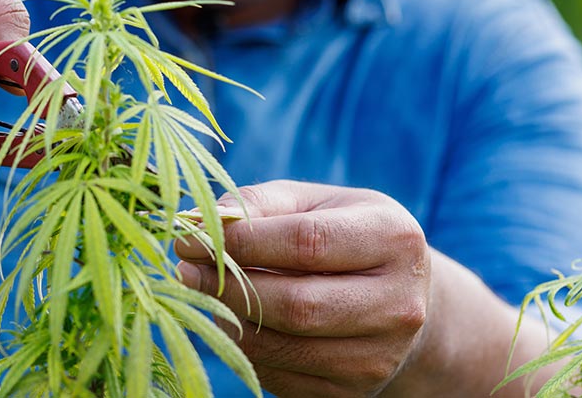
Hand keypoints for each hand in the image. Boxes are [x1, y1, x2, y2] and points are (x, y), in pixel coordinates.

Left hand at [175, 181, 430, 396]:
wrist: (397, 299)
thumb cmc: (343, 236)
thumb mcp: (314, 203)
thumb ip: (259, 205)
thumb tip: (199, 223)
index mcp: (393, 240)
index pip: (306, 243)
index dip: (241, 241)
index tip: (189, 237)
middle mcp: (397, 304)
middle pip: (296, 304)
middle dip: (228, 287)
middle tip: (184, 270)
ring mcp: (378, 356)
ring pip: (282, 345)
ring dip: (229, 319)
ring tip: (204, 292)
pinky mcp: (351, 392)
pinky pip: (278, 375)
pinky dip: (245, 347)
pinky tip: (234, 320)